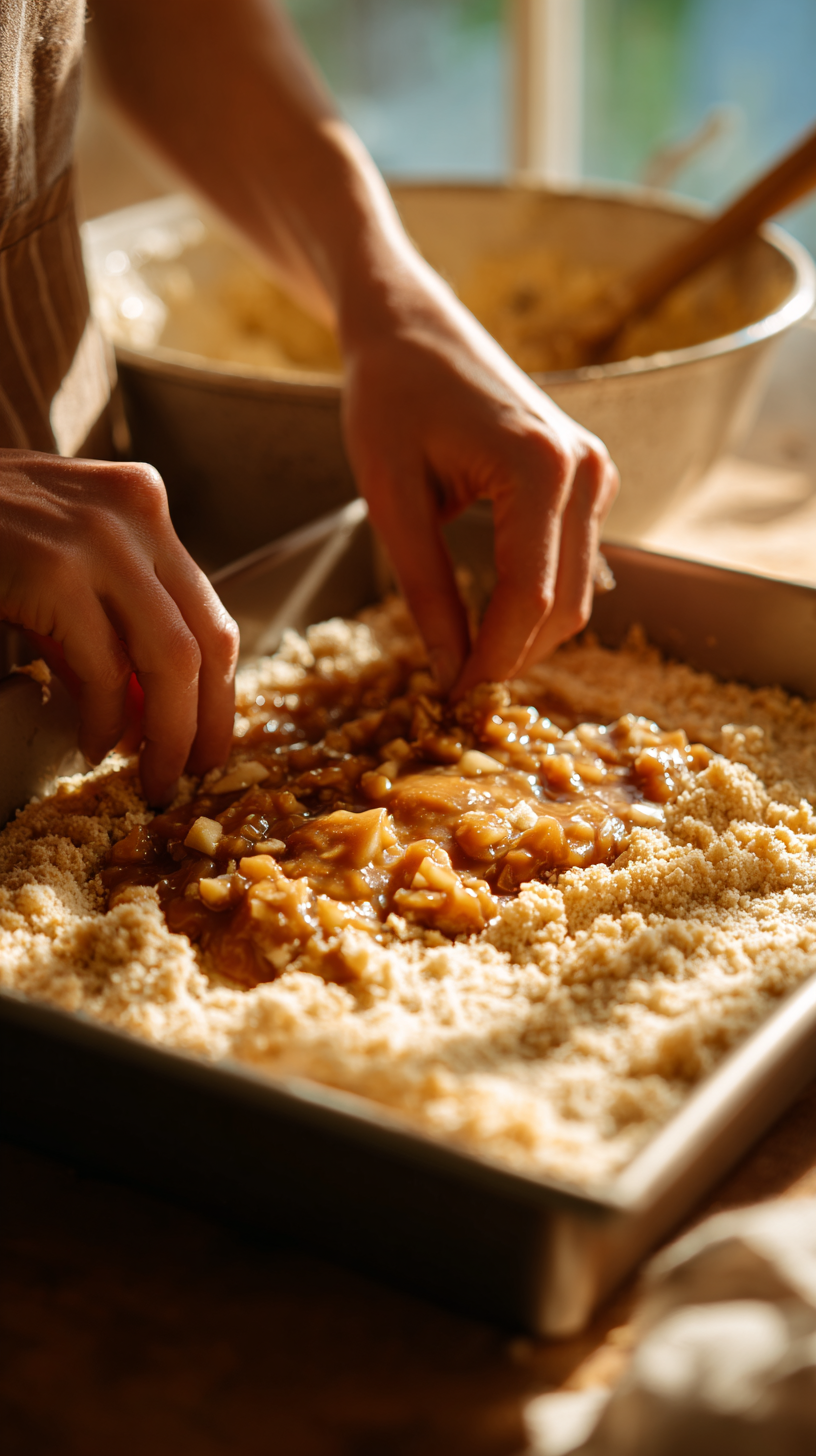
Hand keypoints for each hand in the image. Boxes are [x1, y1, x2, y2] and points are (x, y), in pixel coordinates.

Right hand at [0, 450, 238, 803]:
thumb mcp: (57, 569)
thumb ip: (108, 625)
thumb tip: (149, 712)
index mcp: (140, 505)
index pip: (209, 611)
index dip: (218, 690)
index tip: (210, 740)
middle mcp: (133, 513)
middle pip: (207, 637)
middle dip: (207, 720)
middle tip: (191, 771)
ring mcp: (98, 538)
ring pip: (172, 658)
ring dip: (168, 731)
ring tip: (152, 773)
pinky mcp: (55, 569)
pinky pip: (104, 668)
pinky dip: (104, 719)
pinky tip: (93, 743)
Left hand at [342, 261, 618, 694]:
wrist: (411, 325)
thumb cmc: (388, 397)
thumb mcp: (393, 501)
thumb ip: (427, 590)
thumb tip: (448, 670)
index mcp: (541, 469)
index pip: (529, 600)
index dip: (492, 661)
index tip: (452, 701)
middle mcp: (586, 470)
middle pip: (565, 607)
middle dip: (513, 657)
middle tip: (455, 692)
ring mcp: (596, 472)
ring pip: (576, 593)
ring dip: (527, 634)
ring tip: (467, 660)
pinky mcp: (588, 477)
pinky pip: (573, 561)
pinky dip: (537, 598)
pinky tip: (490, 614)